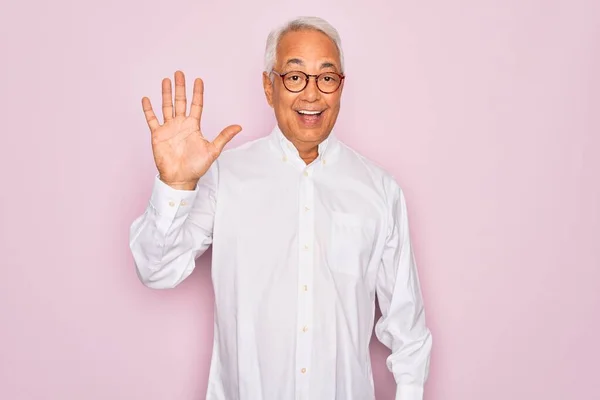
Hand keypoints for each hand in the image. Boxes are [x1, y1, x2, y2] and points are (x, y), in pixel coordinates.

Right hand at [141, 70, 241, 189]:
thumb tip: (239, 126)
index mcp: (193, 126)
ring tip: (166, 80)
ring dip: (166, 94)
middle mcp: (181, 124)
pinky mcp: (157, 134)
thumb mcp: (213, 150)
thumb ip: (224, 136)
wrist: (180, 178)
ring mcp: (168, 128)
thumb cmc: (196, 167)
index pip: (196, 105)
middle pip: (180, 101)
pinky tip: (146, 99)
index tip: (199, 80)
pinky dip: (148, 110)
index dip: (197, 93)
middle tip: (179, 73)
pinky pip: (152, 119)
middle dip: (180, 87)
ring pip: (166, 106)